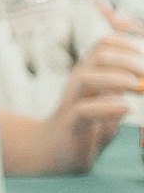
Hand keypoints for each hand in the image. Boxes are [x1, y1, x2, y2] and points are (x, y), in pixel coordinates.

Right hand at [19, 36, 143, 173]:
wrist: (56, 149)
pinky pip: (84, 110)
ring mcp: (73, 100)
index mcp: (90, 70)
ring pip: (87, 78)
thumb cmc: (91, 123)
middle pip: (100, 54)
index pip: (106, 43)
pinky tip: (127, 109)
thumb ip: (124, 84)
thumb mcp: (110, 98)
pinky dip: (107, 107)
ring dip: (116, 79)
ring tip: (137, 86)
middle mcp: (79, 79)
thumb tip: (142, 78)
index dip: (130, 45)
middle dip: (130, 60)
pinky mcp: (71, 123)